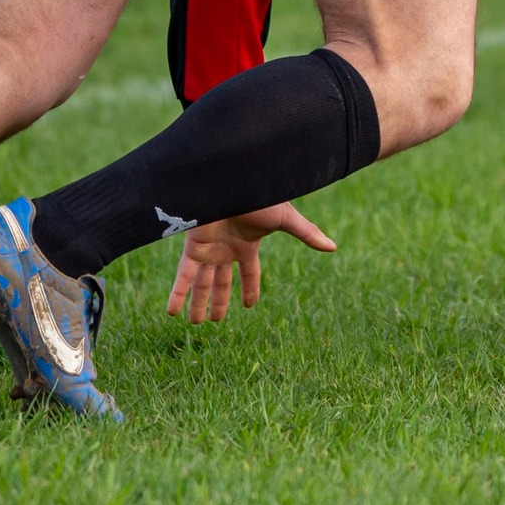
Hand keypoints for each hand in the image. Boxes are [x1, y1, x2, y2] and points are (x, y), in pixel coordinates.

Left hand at [165, 203, 335, 324]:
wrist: (233, 181)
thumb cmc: (259, 196)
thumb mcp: (285, 219)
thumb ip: (306, 234)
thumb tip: (333, 247)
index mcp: (247, 244)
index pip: (249, 273)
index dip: (250, 289)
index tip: (248, 306)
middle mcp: (226, 249)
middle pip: (221, 282)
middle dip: (218, 301)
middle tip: (214, 321)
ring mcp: (208, 248)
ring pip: (201, 283)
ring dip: (198, 303)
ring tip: (195, 323)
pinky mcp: (193, 247)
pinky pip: (183, 275)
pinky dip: (177, 294)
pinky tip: (171, 312)